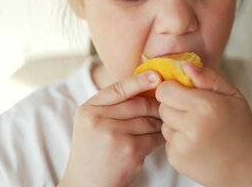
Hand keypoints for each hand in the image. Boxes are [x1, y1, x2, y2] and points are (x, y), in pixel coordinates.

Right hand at [59, 71, 163, 186]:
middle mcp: (98, 120)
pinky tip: (159, 140)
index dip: (140, 81)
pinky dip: (160, 138)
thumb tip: (146, 82)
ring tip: (162, 124)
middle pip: (138, 104)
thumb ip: (111, 105)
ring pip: (149, 121)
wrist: (86, 185)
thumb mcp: (92, 122)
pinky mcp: (129, 151)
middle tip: (165, 107)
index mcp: (88, 109)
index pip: (119, 88)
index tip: (157, 76)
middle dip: (155, 106)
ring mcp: (114, 135)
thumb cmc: (94, 151)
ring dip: (159, 123)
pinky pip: (154, 138)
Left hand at [156, 64, 251, 185]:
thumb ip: (209, 78)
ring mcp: (182, 145)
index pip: (165, 90)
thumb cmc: (241, 128)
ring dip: (176, 124)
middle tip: (196, 113)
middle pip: (163, 106)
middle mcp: (191, 126)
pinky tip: (197, 143)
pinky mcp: (177, 160)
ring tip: (199, 129)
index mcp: (205, 106)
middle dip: (175, 106)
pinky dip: (178, 140)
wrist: (248, 167)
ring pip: (164, 124)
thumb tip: (185, 66)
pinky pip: (167, 141)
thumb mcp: (233, 96)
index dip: (174, 89)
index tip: (185, 93)